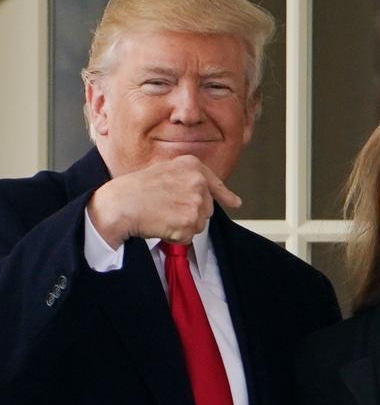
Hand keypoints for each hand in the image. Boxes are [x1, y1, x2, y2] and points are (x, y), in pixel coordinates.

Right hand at [87, 155, 240, 248]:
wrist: (119, 203)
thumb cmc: (136, 189)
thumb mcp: (166, 171)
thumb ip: (190, 180)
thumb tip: (227, 199)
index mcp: (192, 166)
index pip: (215, 184)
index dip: (226, 195)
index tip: (235, 202)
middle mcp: (198, 182)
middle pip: (207, 209)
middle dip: (190, 214)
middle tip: (165, 208)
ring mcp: (195, 202)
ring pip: (199, 225)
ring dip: (182, 226)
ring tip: (162, 215)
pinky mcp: (189, 221)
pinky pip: (188, 237)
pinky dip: (175, 237)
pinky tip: (161, 225)